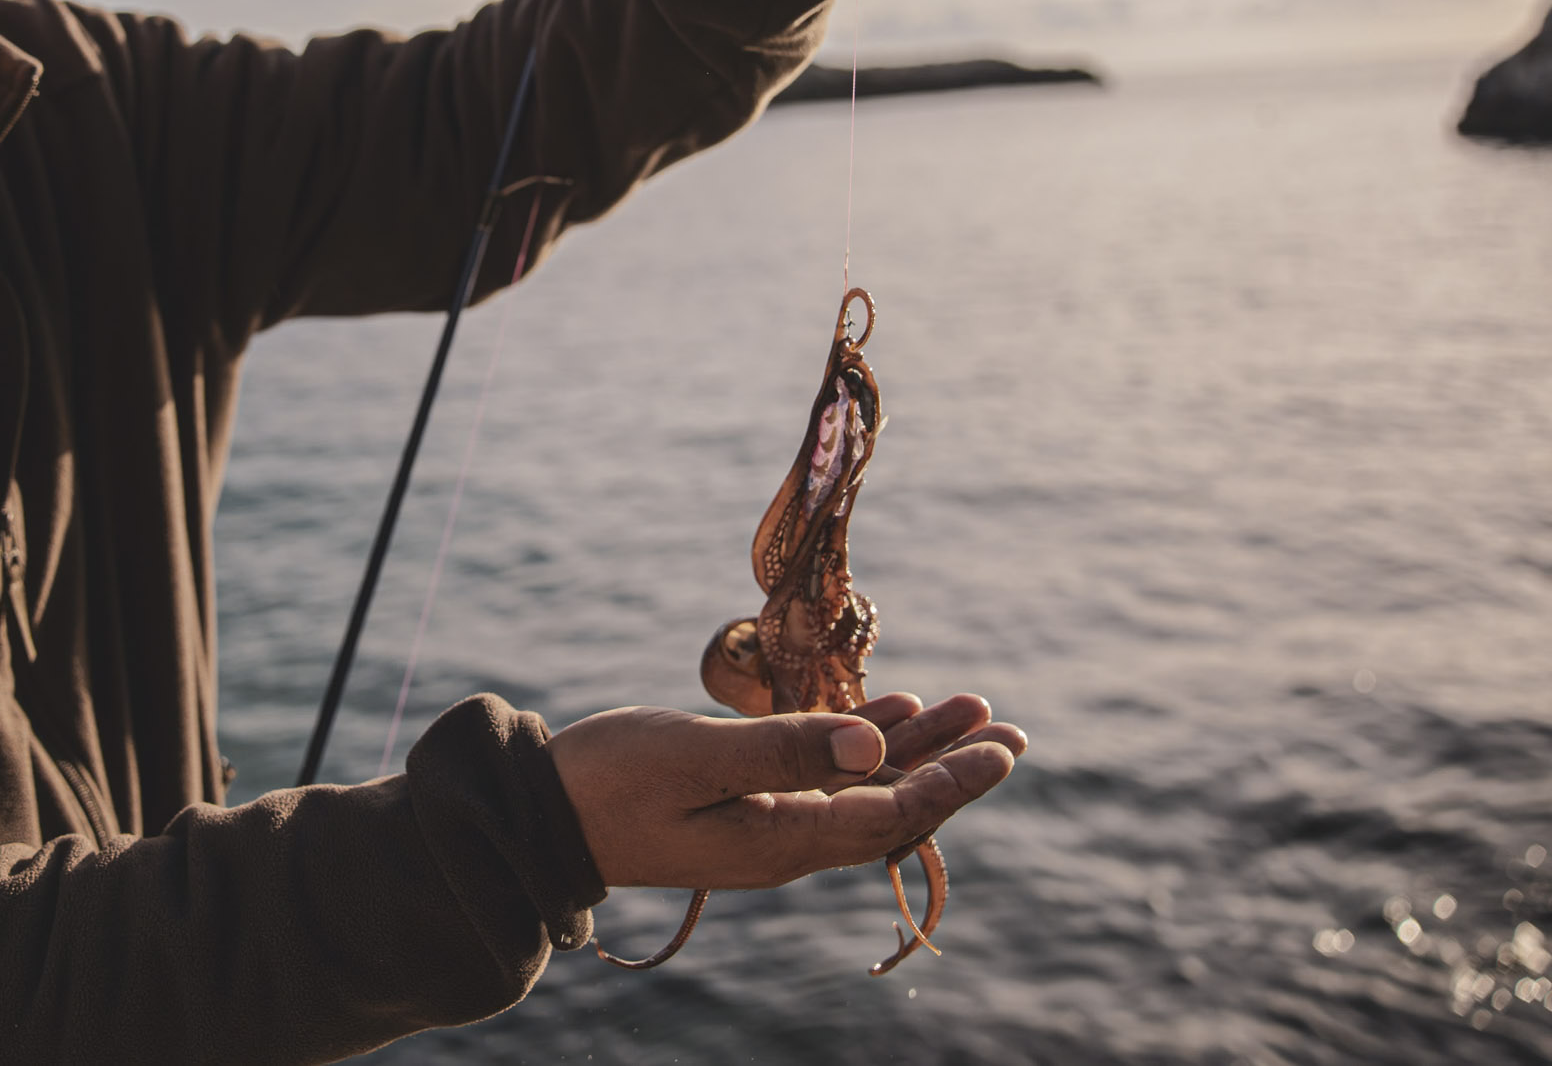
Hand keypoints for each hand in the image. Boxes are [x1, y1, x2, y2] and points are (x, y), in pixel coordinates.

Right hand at [549, 692, 1023, 889]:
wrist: (541, 817)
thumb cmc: (609, 779)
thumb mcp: (694, 754)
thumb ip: (783, 750)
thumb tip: (872, 748)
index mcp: (782, 841)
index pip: (890, 814)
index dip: (952, 781)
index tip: (1001, 749)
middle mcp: (785, 842)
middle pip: (890, 805)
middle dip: (953, 766)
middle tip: (1010, 732)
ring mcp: (764, 824)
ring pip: (861, 786)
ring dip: (915, 747)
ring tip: (970, 709)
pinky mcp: (741, 803)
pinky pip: (821, 778)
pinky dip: (860, 743)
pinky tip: (888, 714)